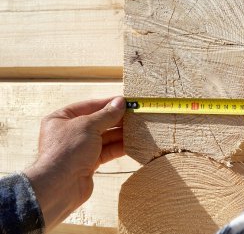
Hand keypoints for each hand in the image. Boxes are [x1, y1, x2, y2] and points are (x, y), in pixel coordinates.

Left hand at [24, 97, 125, 230]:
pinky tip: (133, 143)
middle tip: (136, 115)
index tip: (126, 102)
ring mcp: (79, 148)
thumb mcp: (88, 126)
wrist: (60, 187)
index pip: (89, 106)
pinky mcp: (88, 163)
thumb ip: (106, 115)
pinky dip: (119, 147)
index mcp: (62, 118)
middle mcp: (70, 132)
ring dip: (121, 133)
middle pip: (98, 122)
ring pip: (104, 137)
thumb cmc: (67, 151)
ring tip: (138, 128)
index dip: (108, 103)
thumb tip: (120, 102)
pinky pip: (106, 151)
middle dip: (117, 119)